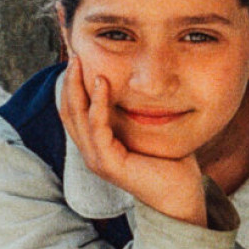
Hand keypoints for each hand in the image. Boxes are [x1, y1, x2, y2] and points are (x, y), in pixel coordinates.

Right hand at [58, 53, 208, 226]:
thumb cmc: (170, 163)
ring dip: (76, 87)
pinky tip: (102, 82)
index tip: (78, 58)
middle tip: (74, 54)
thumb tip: (139, 83)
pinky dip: (97, 102)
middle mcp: (90, 153)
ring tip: (80, 62)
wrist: (181, 195)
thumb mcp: (147, 130)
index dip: (71, 86)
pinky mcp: (108, 163)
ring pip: (76, 117)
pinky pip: (97, 127)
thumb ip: (135, 112)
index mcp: (96, 146)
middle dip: (68, 82)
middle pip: (67, 112)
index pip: (73, 112)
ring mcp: (96, 160)